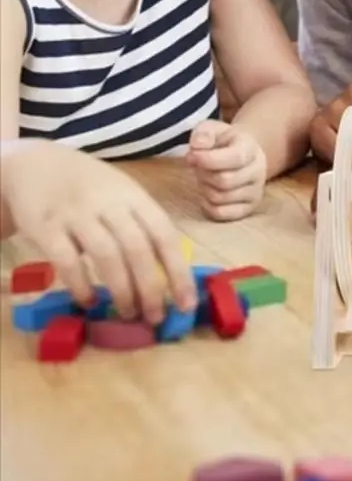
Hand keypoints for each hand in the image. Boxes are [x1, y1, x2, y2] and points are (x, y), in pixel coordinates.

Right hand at [2, 142, 196, 324]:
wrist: (37, 164)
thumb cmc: (90, 186)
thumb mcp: (123, 194)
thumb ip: (142, 225)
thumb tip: (169, 272)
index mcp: (136, 196)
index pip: (164, 235)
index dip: (179, 271)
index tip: (187, 303)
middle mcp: (110, 203)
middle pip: (138, 248)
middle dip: (152, 287)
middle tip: (156, 317)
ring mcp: (78, 214)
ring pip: (107, 256)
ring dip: (122, 290)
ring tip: (129, 313)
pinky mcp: (47, 227)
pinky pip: (68, 261)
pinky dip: (81, 285)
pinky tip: (89, 302)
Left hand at [186, 120, 265, 221]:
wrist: (243, 154)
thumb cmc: (223, 142)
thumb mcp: (213, 129)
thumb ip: (204, 132)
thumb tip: (198, 146)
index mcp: (250, 148)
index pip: (234, 158)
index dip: (208, 159)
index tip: (191, 156)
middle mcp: (258, 170)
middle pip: (225, 180)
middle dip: (203, 174)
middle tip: (198, 167)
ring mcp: (256, 191)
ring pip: (221, 198)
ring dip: (205, 189)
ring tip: (205, 178)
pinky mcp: (248, 208)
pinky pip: (221, 213)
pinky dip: (208, 205)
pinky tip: (208, 192)